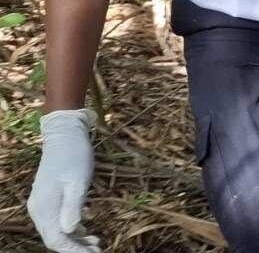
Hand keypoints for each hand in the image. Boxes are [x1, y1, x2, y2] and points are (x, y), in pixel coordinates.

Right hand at [27, 109, 99, 252]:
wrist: (66, 136)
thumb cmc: (74, 157)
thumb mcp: (78, 181)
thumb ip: (73, 206)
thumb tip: (70, 230)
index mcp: (44, 208)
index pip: (56, 240)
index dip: (74, 251)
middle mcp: (39, 210)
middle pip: (55, 239)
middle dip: (75, 248)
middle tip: (99, 250)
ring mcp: (43, 205)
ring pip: (57, 231)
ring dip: (75, 240)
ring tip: (97, 243)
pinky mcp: (50, 199)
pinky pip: (58, 221)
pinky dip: (72, 229)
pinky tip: (87, 229)